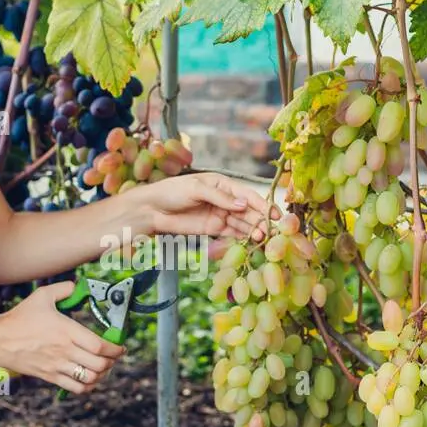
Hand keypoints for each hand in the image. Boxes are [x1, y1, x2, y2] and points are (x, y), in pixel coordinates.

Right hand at [0, 281, 125, 393]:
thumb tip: (76, 286)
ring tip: (102, 368)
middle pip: (99, 364)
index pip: (100, 346)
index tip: (121, 347)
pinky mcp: (50, 376)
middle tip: (113, 357)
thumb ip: (63, 289)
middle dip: (111, 362)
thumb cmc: (19, 317)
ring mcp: (57, 366)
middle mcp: (65, 351)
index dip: (115, 349)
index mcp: (67, 331)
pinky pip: (76, 388)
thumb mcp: (42, 296)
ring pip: (90, 378)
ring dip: (102, 375)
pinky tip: (88, 379)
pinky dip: (87, 386)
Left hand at [138, 173, 281, 247]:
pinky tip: (252, 242)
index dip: (262, 204)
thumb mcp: (196, 189)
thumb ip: (220, 198)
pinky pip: (232, 233)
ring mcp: (220, 215)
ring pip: (243, 223)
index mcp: (223, 184)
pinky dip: (243, 238)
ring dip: (254, 231)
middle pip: (248, 211)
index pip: (247, 195)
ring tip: (264, 239)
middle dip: (261, 220)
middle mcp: (225, 200)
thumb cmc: (171, 192)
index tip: (275, 214)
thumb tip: (244, 205)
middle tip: (272, 231)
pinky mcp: (213, 229)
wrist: (151, 210)